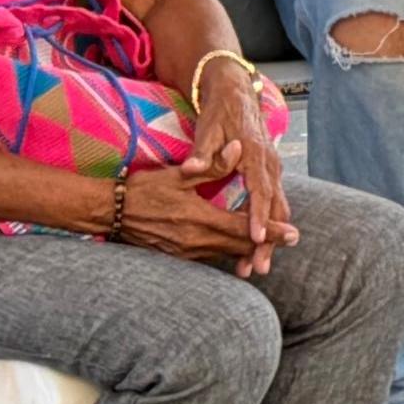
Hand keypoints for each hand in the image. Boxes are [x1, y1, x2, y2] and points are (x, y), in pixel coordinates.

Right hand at [119, 157, 292, 275]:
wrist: (109, 212)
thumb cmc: (143, 189)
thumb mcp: (178, 174)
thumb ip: (211, 164)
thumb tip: (238, 148)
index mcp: (200, 219)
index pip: (244, 227)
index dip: (271, 230)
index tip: (293, 233)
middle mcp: (196, 241)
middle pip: (240, 245)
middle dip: (267, 243)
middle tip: (291, 239)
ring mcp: (186, 252)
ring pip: (226, 253)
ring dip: (248, 249)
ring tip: (269, 246)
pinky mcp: (177, 256)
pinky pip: (210, 256)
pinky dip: (228, 252)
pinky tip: (238, 249)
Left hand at [184, 59, 294, 267]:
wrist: (237, 93)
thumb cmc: (220, 112)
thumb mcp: (208, 128)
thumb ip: (203, 151)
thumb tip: (193, 167)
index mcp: (256, 156)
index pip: (260, 192)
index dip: (259, 216)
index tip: (256, 238)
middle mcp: (270, 165)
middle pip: (275, 208)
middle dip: (269, 240)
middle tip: (259, 267)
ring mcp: (272, 170)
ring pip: (277, 209)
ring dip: (269, 239)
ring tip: (256, 266)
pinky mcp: (268, 175)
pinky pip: (271, 204)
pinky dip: (265, 225)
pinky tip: (254, 245)